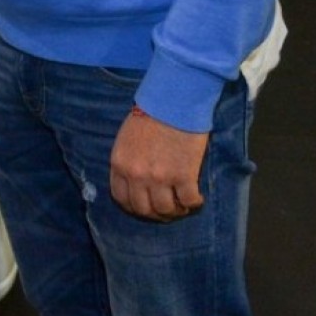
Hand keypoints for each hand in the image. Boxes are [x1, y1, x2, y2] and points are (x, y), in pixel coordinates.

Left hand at [109, 107, 207, 221]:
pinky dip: (193, 204)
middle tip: (167, 210)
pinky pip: (189, 202)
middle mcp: (137, 175)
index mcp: (119, 164)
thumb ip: (127, 161)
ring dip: (175, 211)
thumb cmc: (150, 114)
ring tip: (182, 205)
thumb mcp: (126, 139)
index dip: (134, 207)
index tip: (145, 207)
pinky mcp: (184, 176)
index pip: (121, 198)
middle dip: (155, 214)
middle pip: (143, 209)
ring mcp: (160, 178)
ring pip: (166, 210)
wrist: (173, 102)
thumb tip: (134, 180)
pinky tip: (196, 198)